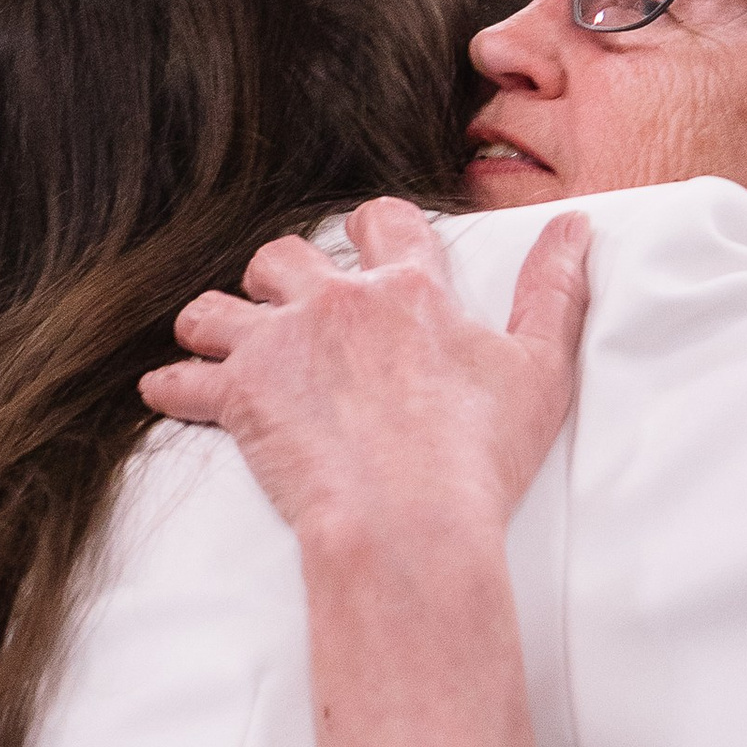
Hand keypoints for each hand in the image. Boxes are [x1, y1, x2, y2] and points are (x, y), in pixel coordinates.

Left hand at [139, 198, 590, 550]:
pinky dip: (173, 386)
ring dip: (217, 323)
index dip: (374, 231)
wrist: (410, 523)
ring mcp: (281, 345)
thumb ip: (553, 292)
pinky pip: (182, 378)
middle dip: (283, 277)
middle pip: (287, 257)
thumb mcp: (539, 371)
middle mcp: (337, 303)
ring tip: (219, 345)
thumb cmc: (480, 458)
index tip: (366, 245)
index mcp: (409, 291)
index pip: (386, 224)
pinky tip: (168, 393)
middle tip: (289, 311)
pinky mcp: (239, 395)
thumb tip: (578, 228)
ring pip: (220, 307)